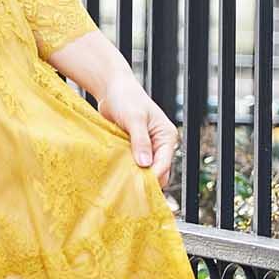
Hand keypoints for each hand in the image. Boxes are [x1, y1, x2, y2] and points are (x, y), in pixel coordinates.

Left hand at [96, 68, 178, 188]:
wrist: (112, 89)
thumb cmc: (126, 98)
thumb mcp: (134, 119)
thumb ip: (140, 141)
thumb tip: (145, 164)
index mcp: (167, 136)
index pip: (163, 164)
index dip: (151, 177)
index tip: (137, 188)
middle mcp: (159, 145)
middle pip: (157, 172)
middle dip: (144, 180)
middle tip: (126, 188)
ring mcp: (147, 148)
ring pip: (144, 171)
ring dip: (134, 176)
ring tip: (120, 183)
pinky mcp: (134, 150)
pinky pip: (132, 165)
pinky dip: (126, 170)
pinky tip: (116, 175)